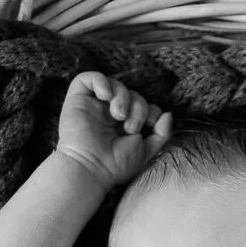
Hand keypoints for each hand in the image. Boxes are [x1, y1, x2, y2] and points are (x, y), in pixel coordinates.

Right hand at [55, 72, 174, 189]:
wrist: (89, 168)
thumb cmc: (115, 165)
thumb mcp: (146, 151)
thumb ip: (161, 133)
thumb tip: (167, 114)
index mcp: (124, 124)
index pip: (143, 105)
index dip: (151, 110)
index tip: (149, 125)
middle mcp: (109, 113)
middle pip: (133, 94)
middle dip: (138, 107)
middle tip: (130, 128)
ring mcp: (94, 106)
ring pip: (115, 84)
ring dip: (123, 97)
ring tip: (119, 116)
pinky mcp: (77, 99)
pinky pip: (88, 78)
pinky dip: (101, 81)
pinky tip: (106, 96)